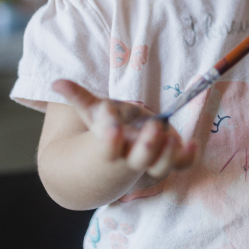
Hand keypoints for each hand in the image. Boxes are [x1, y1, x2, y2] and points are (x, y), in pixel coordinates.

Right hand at [52, 79, 196, 178]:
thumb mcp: (92, 114)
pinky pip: (182, 163)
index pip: (107, 148)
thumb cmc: (106, 131)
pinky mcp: (170, 160)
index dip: (110, 139)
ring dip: (169, 152)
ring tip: (172, 135)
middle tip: (155, 127)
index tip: (113, 126)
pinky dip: (189, 156)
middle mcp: (131, 159)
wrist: (117, 164)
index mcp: (110, 148)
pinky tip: (192, 143)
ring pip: (162, 165)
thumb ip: (79, 97)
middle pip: (141, 159)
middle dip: (148, 145)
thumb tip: (56, 82)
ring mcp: (152, 162)